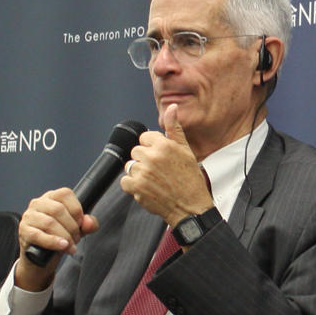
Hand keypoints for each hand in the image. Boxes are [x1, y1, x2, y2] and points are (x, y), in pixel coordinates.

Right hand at [14, 187, 95, 288]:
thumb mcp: (75, 228)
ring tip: (70, 246)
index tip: (80, 224)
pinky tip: (62, 246)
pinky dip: (53, 242)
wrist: (40, 256)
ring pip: (49, 223)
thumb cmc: (58, 236)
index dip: (76, 210)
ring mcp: (29, 216)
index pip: (65, 194)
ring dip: (64, 237)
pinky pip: (38, 235)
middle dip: (72, 227)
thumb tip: (89, 223)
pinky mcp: (23, 231)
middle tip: (76, 239)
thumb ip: (87, 224)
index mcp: (51, 197)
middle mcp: (38, 203)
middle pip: (58, 210)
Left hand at [122, 104, 213, 226]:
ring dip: (139, 173)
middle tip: (159, 171)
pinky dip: (133, 186)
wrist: (190, 207)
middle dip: (144, 160)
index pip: (144, 138)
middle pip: (135, 152)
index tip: (161, 158)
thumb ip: (174, 128)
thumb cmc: (190, 179)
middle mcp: (152, 157)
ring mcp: (143, 172)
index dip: (152, 148)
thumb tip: (171, 107)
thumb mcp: (186, 150)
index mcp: (164, 145)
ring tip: (154, 181)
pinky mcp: (136, 187)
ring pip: (130, 166)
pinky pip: (125, 181)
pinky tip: (147, 188)